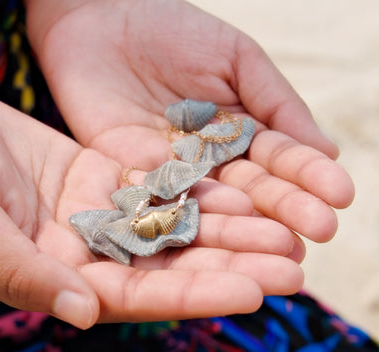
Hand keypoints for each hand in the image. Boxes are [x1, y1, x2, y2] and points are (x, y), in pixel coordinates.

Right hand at [0, 88, 301, 327]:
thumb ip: (20, 272)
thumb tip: (83, 314)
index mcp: (52, 279)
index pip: (135, 296)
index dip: (194, 295)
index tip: (253, 292)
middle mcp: (82, 254)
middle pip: (166, 265)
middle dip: (229, 264)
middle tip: (292, 263)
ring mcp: (94, 215)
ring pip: (170, 225)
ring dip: (226, 227)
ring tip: (283, 227)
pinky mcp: (98, 178)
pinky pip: (156, 185)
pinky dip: (197, 186)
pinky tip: (241, 185)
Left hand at [25, 0, 353, 242]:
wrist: (100, 20)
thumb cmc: (172, 29)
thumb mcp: (233, 57)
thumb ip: (274, 101)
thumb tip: (326, 150)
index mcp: (239, 129)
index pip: (278, 157)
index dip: (307, 174)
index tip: (339, 195)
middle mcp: (208, 159)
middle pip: (250, 187)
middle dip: (285, 207)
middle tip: (321, 231)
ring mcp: (169, 171)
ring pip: (210, 202)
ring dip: (244, 225)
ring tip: (279, 246)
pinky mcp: (128, 175)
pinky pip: (160, 199)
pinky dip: (186, 215)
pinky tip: (215, 231)